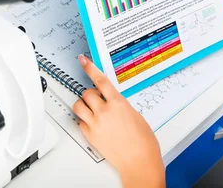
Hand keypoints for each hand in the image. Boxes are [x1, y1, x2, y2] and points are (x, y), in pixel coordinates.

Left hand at [73, 55, 164, 187]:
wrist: (139, 162)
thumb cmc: (144, 142)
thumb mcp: (136, 115)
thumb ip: (121, 106)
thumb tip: (114, 103)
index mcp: (118, 103)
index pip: (100, 80)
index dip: (90, 68)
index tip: (83, 60)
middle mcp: (104, 112)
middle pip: (87, 92)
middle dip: (91, 93)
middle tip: (96, 98)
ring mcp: (95, 124)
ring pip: (79, 106)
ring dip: (84, 105)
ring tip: (91, 109)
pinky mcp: (90, 136)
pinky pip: (80, 122)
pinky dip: (84, 120)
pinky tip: (92, 123)